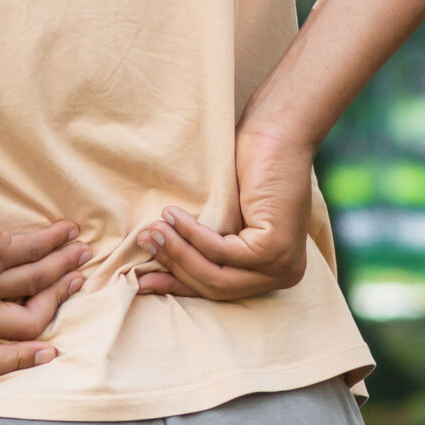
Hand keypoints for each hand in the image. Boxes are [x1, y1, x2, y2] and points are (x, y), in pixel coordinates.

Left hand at [0, 163, 88, 379]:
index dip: (18, 362)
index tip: (48, 352)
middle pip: (23, 326)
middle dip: (53, 306)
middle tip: (69, 285)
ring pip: (36, 286)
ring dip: (63, 269)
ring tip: (78, 254)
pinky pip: (34, 253)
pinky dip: (56, 242)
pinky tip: (67, 233)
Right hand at [136, 129, 313, 299]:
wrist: (275, 136)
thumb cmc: (246, 170)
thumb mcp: (224, 219)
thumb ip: (204, 245)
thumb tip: (156, 263)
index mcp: (271, 274)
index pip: (217, 288)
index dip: (177, 284)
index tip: (142, 280)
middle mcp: (282, 276)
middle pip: (215, 287)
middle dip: (173, 265)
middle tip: (143, 240)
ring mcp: (282, 265)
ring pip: (216, 276)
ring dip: (178, 252)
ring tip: (152, 230)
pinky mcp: (274, 249)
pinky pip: (221, 251)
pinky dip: (193, 235)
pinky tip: (173, 215)